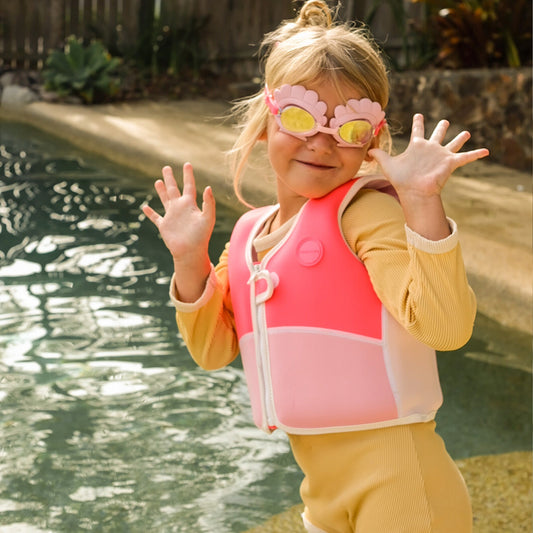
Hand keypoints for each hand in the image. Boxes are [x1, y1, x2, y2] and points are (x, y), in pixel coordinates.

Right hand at [143, 163, 215, 266]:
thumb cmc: (202, 236)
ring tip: (158, 181)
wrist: (191, 252)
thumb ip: (209, 203)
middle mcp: (180, 208)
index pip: (189, 186)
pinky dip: (150, 213)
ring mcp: (172, 216)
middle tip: (166, 167)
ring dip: (161, 191)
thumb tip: (208, 187)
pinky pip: (156, 217)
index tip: (187, 164)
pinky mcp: (164, 226)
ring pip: (165, 200)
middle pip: (174, 189)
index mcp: (190, 205)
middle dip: (170, 179)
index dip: (188, 175)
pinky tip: (145, 207)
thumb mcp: (208, 218)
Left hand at [369, 114, 488, 199]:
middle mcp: (430, 149)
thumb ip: (378, 155)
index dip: (418, 122)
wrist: (414, 191)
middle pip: (437, 135)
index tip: (418, 114)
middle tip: (445, 121)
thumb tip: (367, 150)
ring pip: (452, 144)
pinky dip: (476, 154)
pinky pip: (466, 157)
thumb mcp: (387, 164)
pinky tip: (486, 151)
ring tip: (466, 132)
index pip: (418, 131)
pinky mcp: (450, 163)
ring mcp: (441, 156)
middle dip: (441, 128)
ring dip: (459, 138)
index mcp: (417, 147)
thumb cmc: (401, 179)